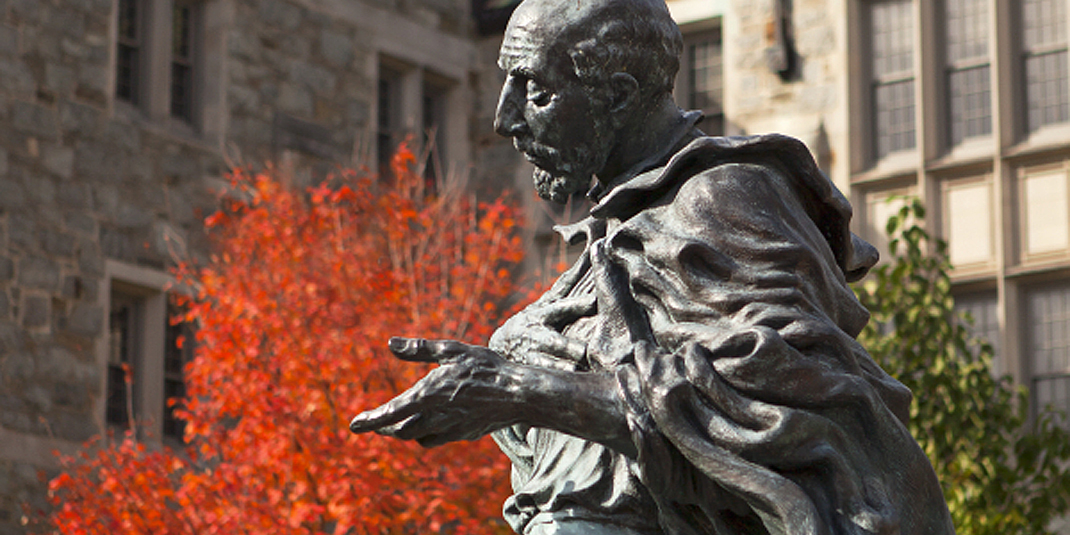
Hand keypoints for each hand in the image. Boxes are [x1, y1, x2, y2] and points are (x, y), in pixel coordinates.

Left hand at [349, 338, 524, 446]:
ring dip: (405, 432)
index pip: (392, 412)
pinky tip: (429, 424)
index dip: (371, 420)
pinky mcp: (463, 434)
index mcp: (429, 394)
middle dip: (386, 428)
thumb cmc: (486, 368)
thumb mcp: (452, 350)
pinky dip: (426, 434)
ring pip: (418, 438)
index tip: (353, 426)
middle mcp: (436, 416)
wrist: (518, 394)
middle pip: (401, 431)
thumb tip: (390, 343)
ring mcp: (450, 429)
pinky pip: (437, 439)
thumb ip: (419, 349)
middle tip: (375, 424)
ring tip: (398, 424)